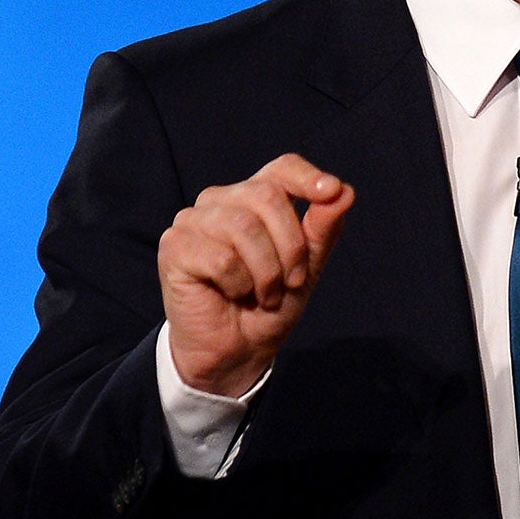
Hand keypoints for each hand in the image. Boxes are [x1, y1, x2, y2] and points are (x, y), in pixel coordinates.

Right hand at [158, 154, 353, 397]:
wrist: (236, 350)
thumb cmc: (269, 305)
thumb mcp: (307, 268)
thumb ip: (323, 229)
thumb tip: (344, 191)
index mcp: (255, 198)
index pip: (282, 168)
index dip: (307, 177)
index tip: (330, 192)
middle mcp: (221, 200)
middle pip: (267, 195)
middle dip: (291, 246)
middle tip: (291, 282)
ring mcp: (193, 220)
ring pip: (244, 227)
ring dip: (266, 272)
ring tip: (265, 295)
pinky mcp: (175, 246)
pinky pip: (221, 258)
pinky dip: (238, 284)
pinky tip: (233, 294)